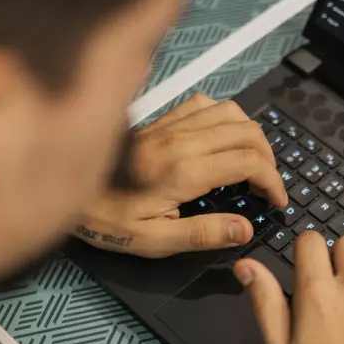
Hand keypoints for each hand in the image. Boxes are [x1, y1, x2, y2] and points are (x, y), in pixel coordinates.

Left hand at [74, 94, 287, 257]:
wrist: (67, 188)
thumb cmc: (107, 220)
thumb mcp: (153, 241)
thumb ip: (202, 234)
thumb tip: (244, 229)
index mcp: (184, 171)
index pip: (249, 162)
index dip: (273, 181)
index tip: (276, 201)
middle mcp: (182, 140)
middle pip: (248, 132)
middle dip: (269, 158)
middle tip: (266, 186)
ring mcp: (172, 125)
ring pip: (232, 112)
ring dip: (252, 135)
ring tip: (251, 162)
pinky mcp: (162, 119)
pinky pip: (206, 103)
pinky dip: (225, 117)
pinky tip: (222, 137)